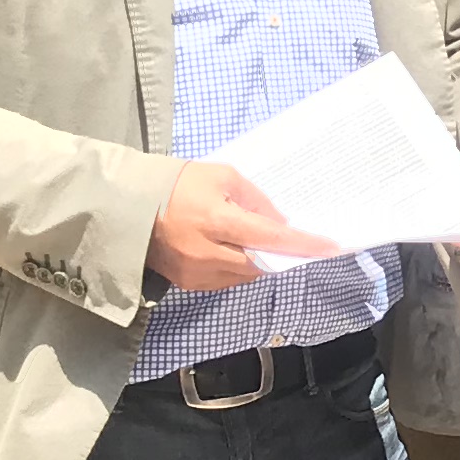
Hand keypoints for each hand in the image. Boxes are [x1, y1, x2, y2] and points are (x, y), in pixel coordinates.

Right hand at [149, 162, 330, 293]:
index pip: (270, 238)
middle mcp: (208, 252)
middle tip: (299, 245)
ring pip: (246, 275)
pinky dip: (239, 268)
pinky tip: (238, 251)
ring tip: (262, 244)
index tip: (331, 248)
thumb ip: (255, 200)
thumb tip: (279, 224)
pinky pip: (226, 281)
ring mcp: (197, 272)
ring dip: (260, 262)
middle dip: (282, 255)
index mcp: (217, 220)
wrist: (127, 206)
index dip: (303, 244)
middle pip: (262, 263)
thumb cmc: (178, 183)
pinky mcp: (188, 283)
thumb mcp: (222, 176)